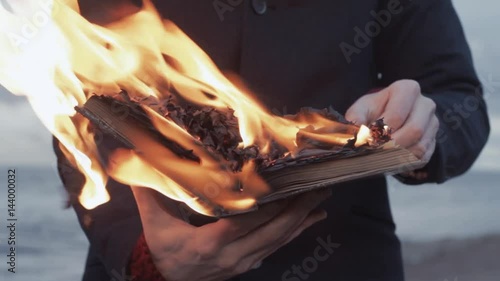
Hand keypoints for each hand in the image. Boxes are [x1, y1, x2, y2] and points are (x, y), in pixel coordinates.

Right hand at [131, 187, 330, 280]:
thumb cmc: (163, 251)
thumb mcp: (155, 223)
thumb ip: (149, 193)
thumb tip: (136, 161)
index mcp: (209, 243)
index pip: (244, 222)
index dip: (266, 205)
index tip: (284, 185)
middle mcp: (232, 255)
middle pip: (272, 231)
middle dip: (297, 209)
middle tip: (318, 187)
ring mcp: (244, 262)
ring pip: (279, 240)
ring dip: (302, 219)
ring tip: (321, 199)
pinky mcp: (249, 264)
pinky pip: (277, 247)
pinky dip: (296, 232)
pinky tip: (312, 220)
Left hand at [346, 80, 438, 164]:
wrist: (388, 117)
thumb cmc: (373, 111)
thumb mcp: (361, 109)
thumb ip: (355, 119)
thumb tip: (355, 133)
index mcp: (407, 89)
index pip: (397, 115)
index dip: (381, 131)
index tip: (368, 140)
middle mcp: (425, 104)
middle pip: (413, 130)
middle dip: (391, 145)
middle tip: (374, 153)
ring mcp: (432, 123)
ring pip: (420, 146)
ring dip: (398, 156)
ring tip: (379, 157)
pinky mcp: (433, 141)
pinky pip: (423, 157)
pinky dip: (405, 162)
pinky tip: (390, 160)